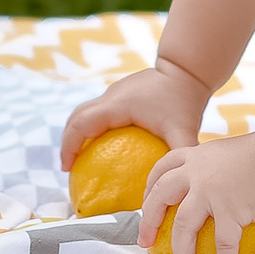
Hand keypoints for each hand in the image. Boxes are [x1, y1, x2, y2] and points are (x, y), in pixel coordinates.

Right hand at [58, 61, 209, 170]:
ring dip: (78, 134)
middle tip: (70, 168)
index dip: (69, 146)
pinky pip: (98, 112)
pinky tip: (103, 147)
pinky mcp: (120, 94)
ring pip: (84, 113)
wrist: (187, 69)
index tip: (67, 168)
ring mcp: (114, 93)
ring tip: (81, 159)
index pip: (81, 124)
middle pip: (75, 118)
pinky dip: (92, 128)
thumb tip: (173, 184)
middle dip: (68, 142)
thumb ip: (179, 155)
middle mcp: (110, 96)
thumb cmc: (184, 98)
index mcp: (117, 105)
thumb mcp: (183, 130)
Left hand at [140, 131, 254, 253]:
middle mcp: (197, 172)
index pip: (163, 167)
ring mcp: (211, 192)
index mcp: (197, 156)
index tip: (147, 201)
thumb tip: (226, 187)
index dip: (151, 186)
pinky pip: (223, 244)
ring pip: (183, 226)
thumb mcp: (231, 153)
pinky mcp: (231, 210)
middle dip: (149, 221)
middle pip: (160, 196)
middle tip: (145, 242)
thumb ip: (220, 168)